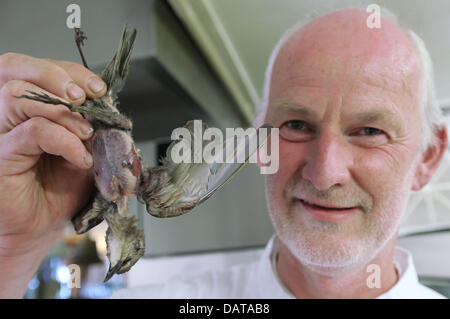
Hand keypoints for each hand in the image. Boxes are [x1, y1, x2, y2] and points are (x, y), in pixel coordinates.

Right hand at [0, 52, 105, 273]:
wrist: (41, 229)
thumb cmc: (60, 192)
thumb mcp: (86, 153)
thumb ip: (94, 130)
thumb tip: (111, 111)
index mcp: (33, 110)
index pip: (43, 72)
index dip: (73, 73)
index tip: (100, 89)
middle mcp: (12, 116)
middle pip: (19, 69)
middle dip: (60, 77)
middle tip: (89, 97)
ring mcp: (3, 132)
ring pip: (19, 95)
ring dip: (62, 109)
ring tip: (87, 133)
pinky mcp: (3, 153)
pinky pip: (33, 131)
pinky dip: (64, 139)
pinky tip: (81, 158)